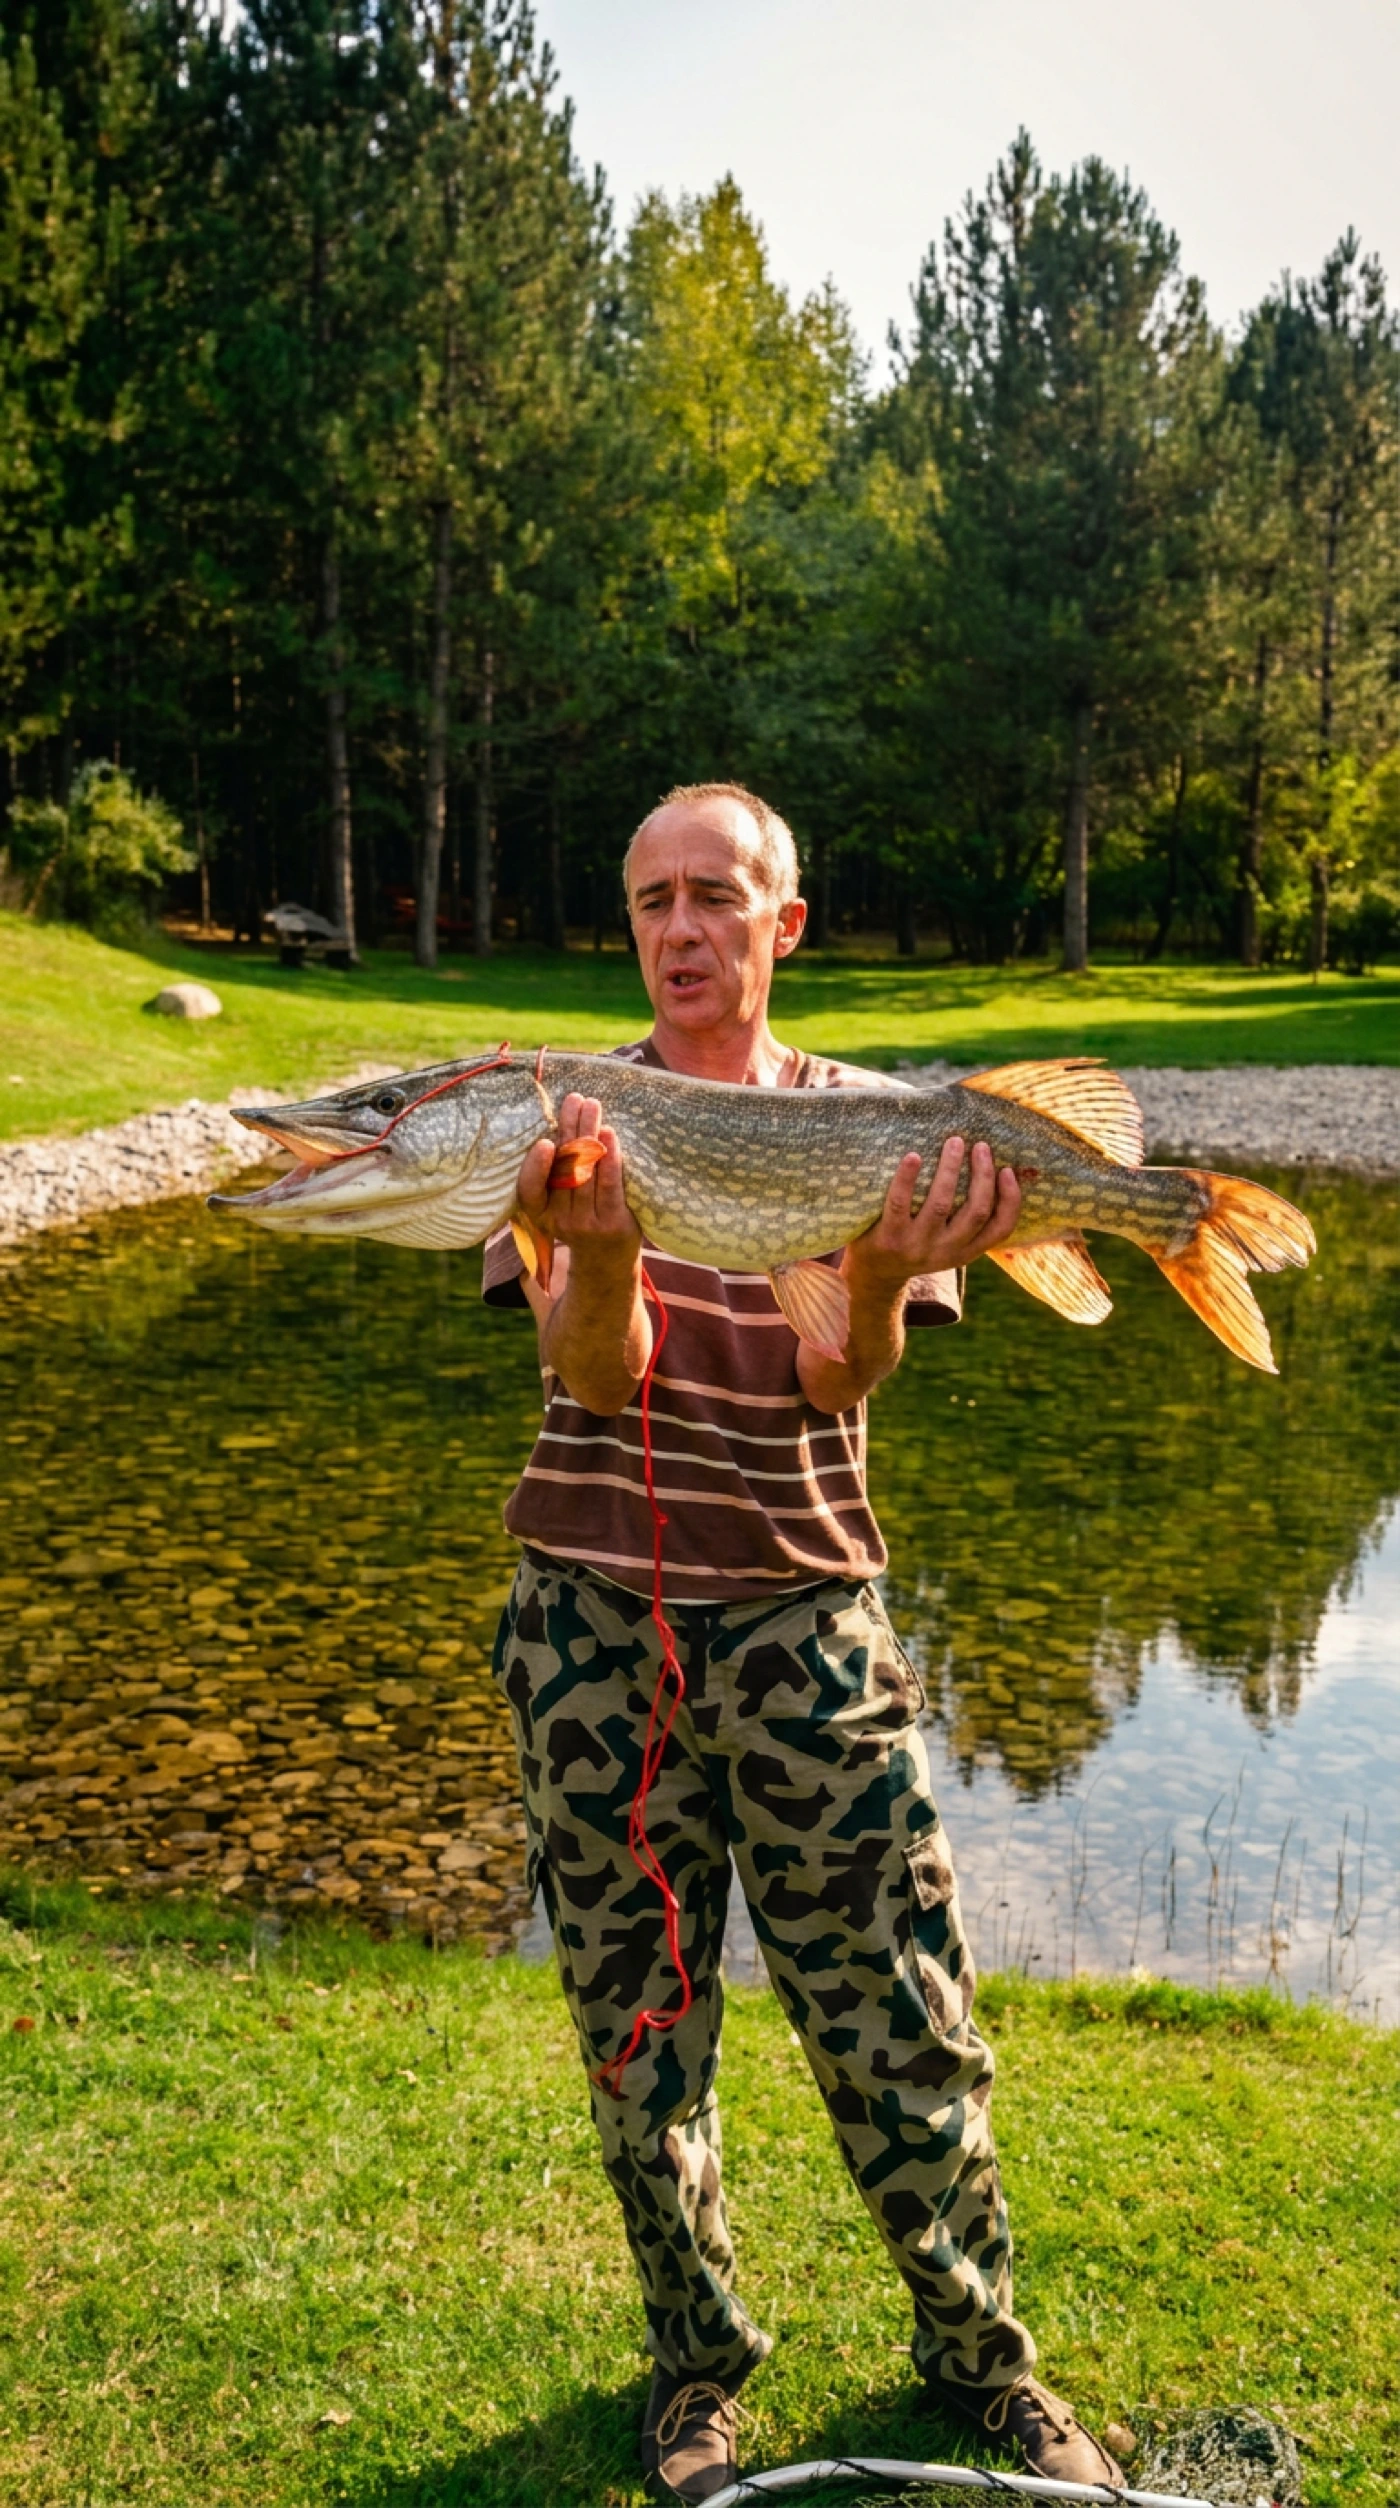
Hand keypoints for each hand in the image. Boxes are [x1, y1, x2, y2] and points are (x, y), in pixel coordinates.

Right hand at [516, 1093, 639, 1278]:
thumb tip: (560, 1120)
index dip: (535, 1167)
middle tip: (574, 1100)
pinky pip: (609, 1184)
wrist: (608, 1263)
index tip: (545, 1142)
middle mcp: (560, 1220)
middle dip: (569, 1129)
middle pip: (563, 1168)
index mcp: (541, 1214)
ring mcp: (587, 1223)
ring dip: (589, 1132)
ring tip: (592, 1106)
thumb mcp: (559, 1206)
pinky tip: (609, 1134)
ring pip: (586, 1170)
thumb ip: (554, 1174)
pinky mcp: (613, 1223)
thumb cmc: (582, 1222)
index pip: (529, 1191)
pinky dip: (609, 1157)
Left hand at [847, 1136, 1019, 1290]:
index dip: (1011, 1199)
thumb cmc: (915, 1244)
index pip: (1000, 1228)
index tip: (1008, 1170)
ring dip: (950, 1169)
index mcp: (966, 1251)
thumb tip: (986, 1167)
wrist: (873, 1274)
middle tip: (981, 1146)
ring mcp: (917, 1246)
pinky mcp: (889, 1238)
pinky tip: (913, 1156)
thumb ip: (963, 1219)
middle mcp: (945, 1251)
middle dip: (982, 1175)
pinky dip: (907, 1178)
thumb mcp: (946, 1243)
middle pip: (976, 1211)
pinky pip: (900, 1204)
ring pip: (941, 1204)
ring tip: (954, 1142)